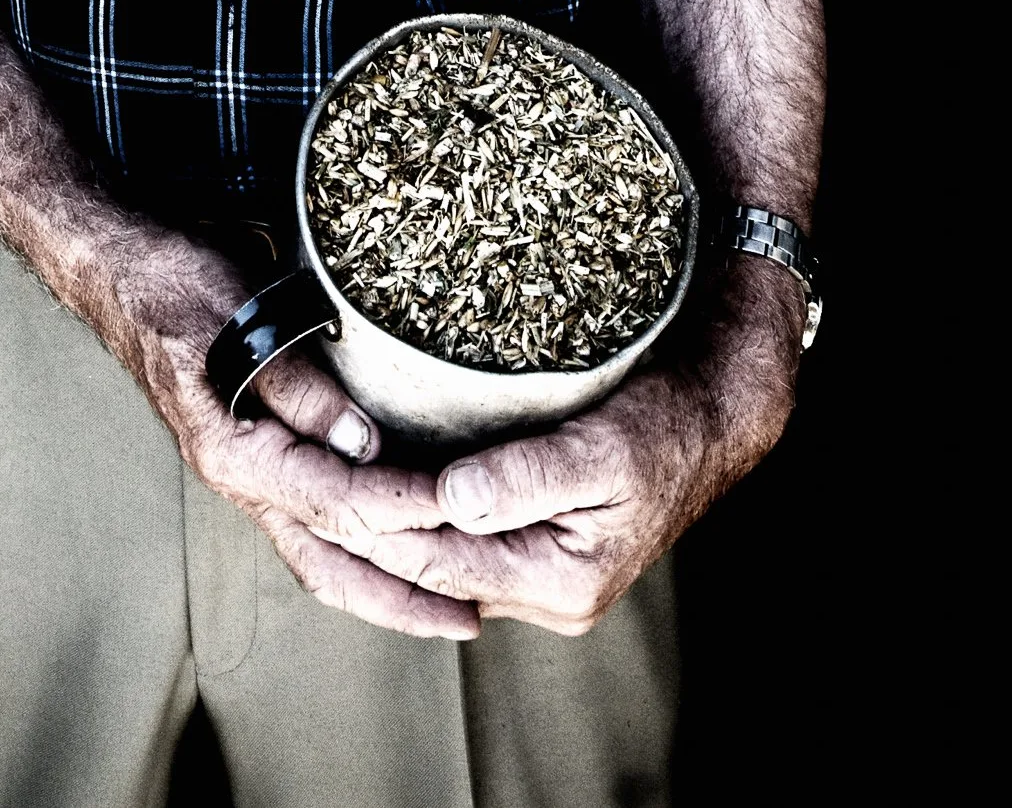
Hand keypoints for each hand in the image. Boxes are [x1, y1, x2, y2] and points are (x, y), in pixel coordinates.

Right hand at [114, 231, 478, 641]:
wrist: (121, 273)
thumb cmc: (175, 283)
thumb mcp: (240, 321)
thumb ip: (297, 385)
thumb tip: (363, 441)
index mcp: (233, 452)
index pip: (335, 502)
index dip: (403, 509)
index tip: (462, 511)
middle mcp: (239, 478)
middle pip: (329, 563)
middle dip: (400, 597)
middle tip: (469, 617)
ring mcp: (247, 474)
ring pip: (320, 556)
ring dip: (384, 588)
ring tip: (445, 608)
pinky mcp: (256, 458)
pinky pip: (312, 526)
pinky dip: (357, 551)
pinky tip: (394, 553)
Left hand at [325, 260, 804, 635]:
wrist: (710, 419)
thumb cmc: (661, 427)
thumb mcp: (600, 450)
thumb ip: (526, 478)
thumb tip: (453, 497)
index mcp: (558, 583)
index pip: (436, 561)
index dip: (376, 519)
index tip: (325, 476)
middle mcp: (543, 594)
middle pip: (426, 568)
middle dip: (364, 528)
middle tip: (301, 477)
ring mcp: (536, 573)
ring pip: (436, 558)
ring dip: (383, 522)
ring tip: (322, 478)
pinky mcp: (531, 541)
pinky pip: (456, 540)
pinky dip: (415, 513)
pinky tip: (378, 478)